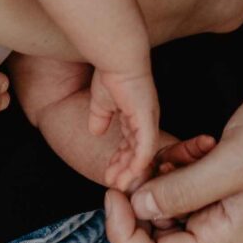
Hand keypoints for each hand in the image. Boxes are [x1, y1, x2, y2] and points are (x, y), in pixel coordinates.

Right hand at [92, 66, 161, 191]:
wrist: (117, 58)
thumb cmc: (111, 73)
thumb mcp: (101, 102)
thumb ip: (100, 117)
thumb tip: (95, 131)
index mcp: (136, 115)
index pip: (129, 143)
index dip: (120, 160)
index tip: (109, 173)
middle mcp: (145, 120)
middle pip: (137, 152)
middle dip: (124, 170)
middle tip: (114, 185)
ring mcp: (148, 120)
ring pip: (142, 154)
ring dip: (130, 171)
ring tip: (119, 184)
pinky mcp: (146, 118)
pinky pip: (145, 146)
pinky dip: (139, 161)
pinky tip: (131, 173)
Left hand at [102, 68, 242, 242]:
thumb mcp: (235, 159)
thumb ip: (183, 190)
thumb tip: (138, 207)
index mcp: (227, 237)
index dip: (124, 234)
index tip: (117, 191)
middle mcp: (222, 232)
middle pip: (155, 241)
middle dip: (141, 201)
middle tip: (146, 161)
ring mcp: (223, 211)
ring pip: (166, 210)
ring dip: (162, 178)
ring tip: (186, 147)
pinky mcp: (223, 187)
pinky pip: (183, 187)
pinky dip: (179, 164)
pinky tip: (199, 142)